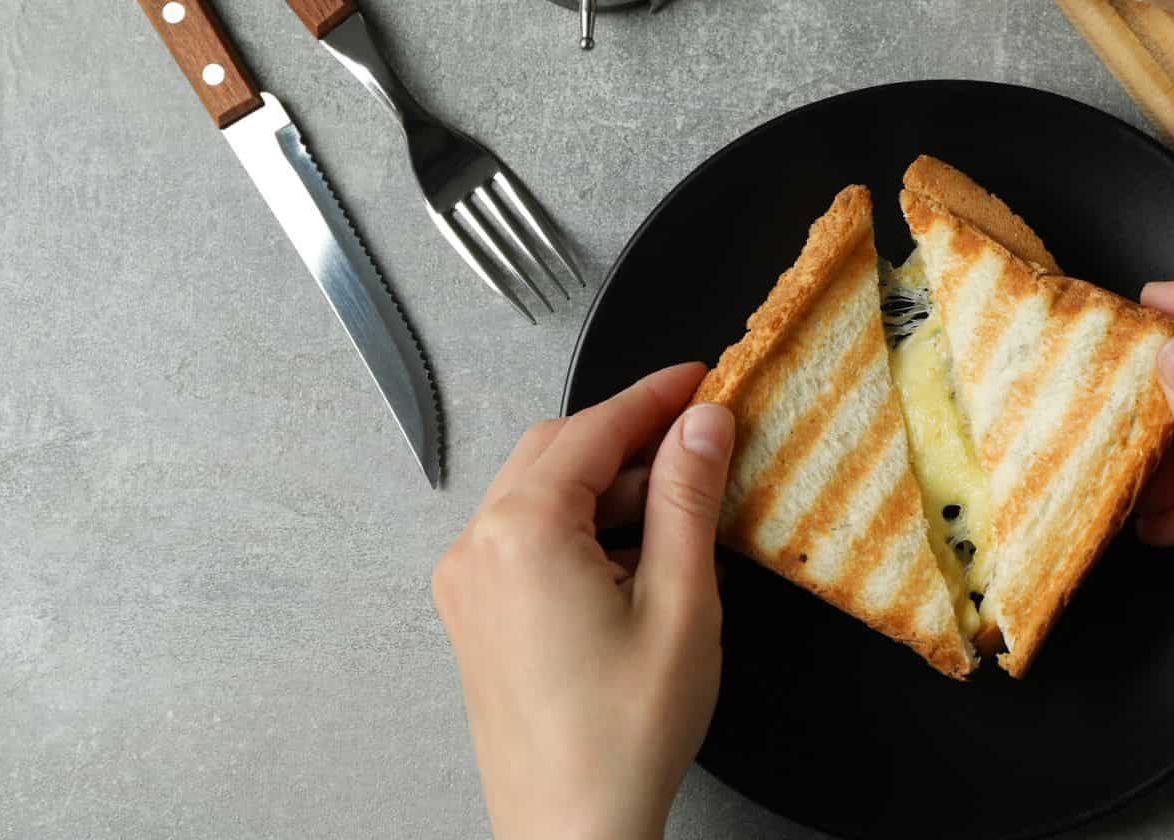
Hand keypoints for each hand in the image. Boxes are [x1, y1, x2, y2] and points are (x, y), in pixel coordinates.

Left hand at [432, 363, 733, 839]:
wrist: (573, 831)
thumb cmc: (620, 737)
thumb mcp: (680, 600)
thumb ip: (686, 497)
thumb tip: (701, 424)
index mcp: (523, 533)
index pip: (595, 427)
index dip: (656, 395)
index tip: (703, 379)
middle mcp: (479, 548)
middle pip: (559, 451)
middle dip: (630, 435)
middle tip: (699, 430)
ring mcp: (470, 584)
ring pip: (541, 493)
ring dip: (607, 483)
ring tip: (680, 501)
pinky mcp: (477, 616)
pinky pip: (526, 538)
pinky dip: (581, 526)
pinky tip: (637, 551)